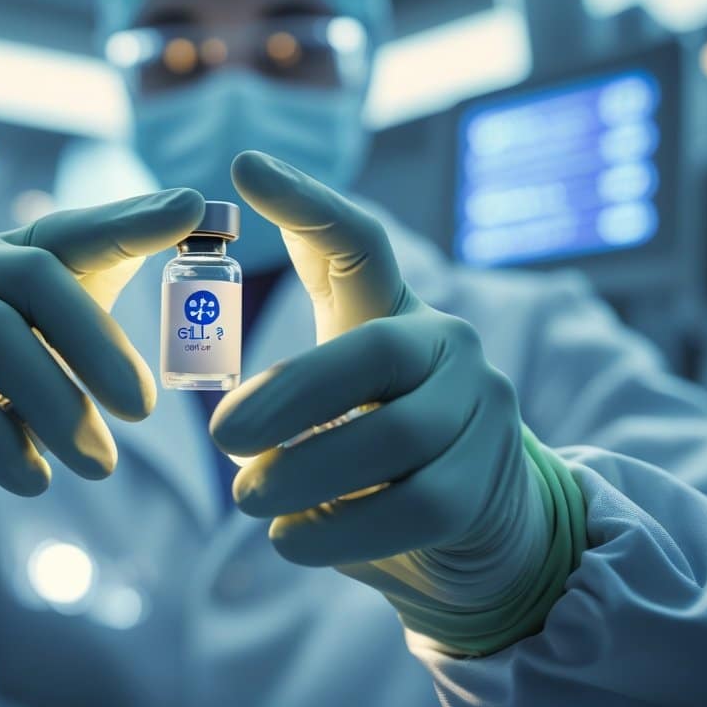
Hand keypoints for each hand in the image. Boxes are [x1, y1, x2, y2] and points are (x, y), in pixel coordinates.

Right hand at [0, 189, 204, 513]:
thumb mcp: (39, 356)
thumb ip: (95, 336)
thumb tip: (192, 332)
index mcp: (13, 253)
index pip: (77, 229)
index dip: (132, 219)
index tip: (190, 208)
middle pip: (37, 279)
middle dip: (98, 342)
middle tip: (143, 409)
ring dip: (56, 406)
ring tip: (100, 465)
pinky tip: (34, 479)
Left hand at [213, 152, 576, 654]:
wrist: (472, 530)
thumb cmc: (378, 458)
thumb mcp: (337, 405)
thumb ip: (296, 388)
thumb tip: (225, 399)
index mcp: (398, 311)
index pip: (359, 243)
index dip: (304, 204)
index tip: (242, 167)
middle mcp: (450, 345)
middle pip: (370, 354)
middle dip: (288, 397)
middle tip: (222, 436)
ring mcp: (481, 411)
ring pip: (391, 438)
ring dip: (304, 474)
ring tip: (248, 500)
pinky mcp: (484, 483)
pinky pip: (409, 508)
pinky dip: (337, 530)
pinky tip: (292, 540)